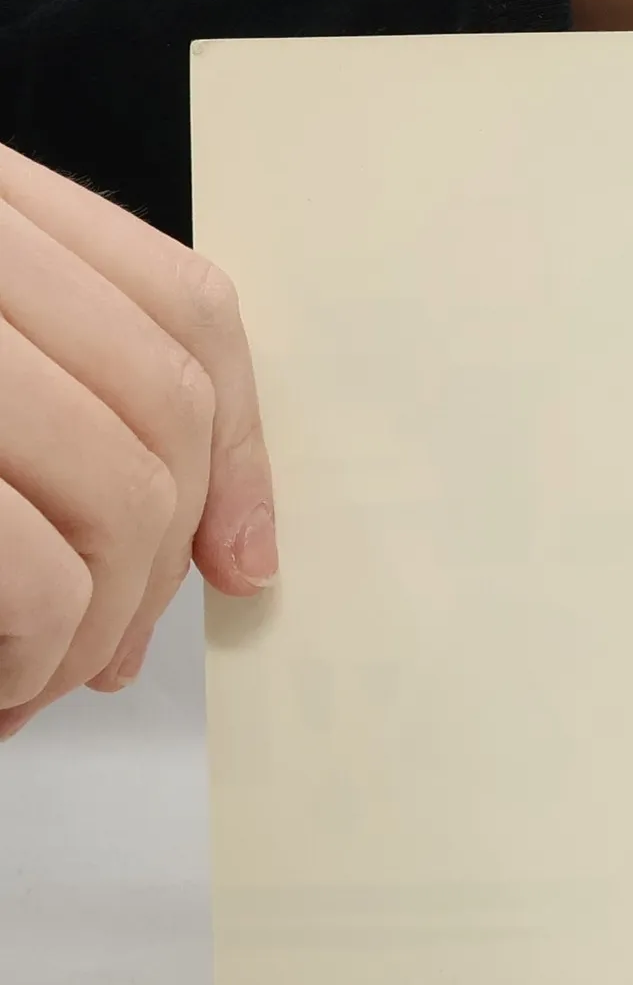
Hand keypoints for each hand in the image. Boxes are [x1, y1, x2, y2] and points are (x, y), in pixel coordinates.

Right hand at [0, 143, 274, 739]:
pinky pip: (36, 573)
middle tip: (102, 657)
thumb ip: (72, 390)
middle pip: (163, 407)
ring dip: (91, 626)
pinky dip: (32, 652)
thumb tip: (245, 555)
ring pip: (119, 492)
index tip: (248, 566)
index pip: (185, 304)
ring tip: (33, 680)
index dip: (241, 447)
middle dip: (157, 563)